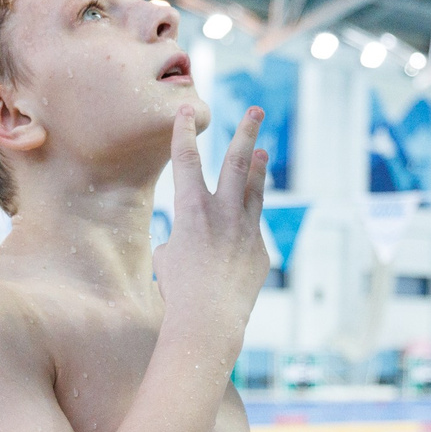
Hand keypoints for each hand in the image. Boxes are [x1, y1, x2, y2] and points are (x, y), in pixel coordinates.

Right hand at [153, 104, 268, 353]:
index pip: (186, 161)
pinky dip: (245, 226)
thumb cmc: (178, 290)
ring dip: (258, 167)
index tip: (185, 111)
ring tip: (263, 150)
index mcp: (191, 209)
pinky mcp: (260, 249)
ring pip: (254, 189)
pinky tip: (240, 231)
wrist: (209, 320)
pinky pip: (252, 231)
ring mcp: (246, 229)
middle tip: (255, 110)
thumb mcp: (167, 256)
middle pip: (237, 161)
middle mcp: (223, 212)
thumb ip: (180, 237)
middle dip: (246, 131)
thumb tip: (190, 238)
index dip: (183, 133)